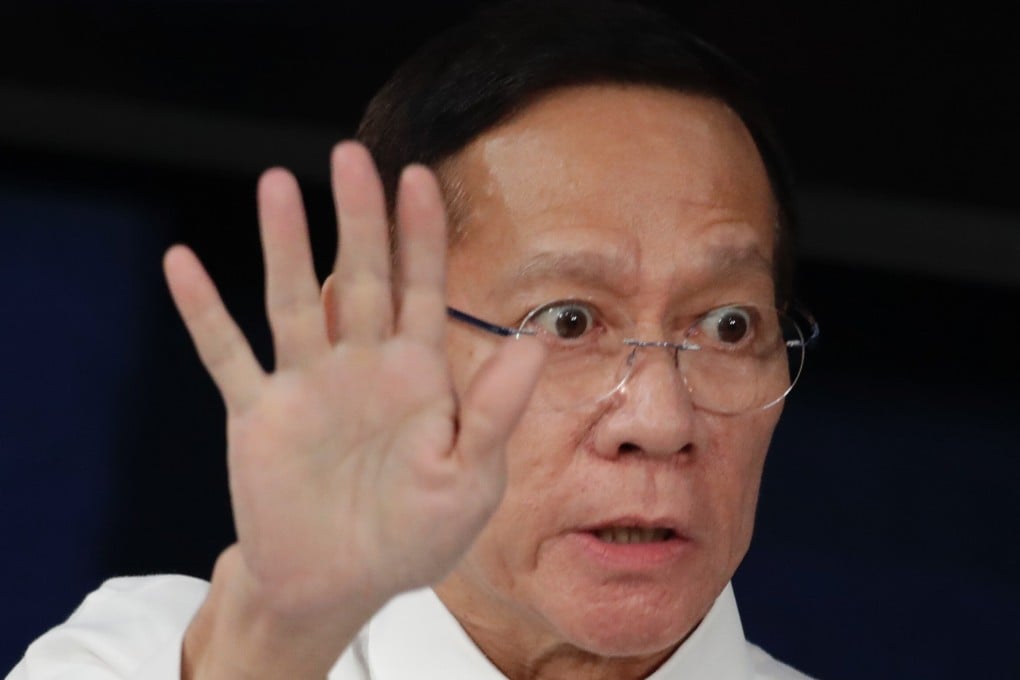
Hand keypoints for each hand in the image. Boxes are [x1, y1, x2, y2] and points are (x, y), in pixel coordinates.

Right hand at [165, 142, 544, 673]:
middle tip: (352, 154)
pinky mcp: (258, 415)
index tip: (418, 176)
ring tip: (277, 184)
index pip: (423, 288)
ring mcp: (307, 385)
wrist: (341, 585)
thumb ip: (495, 412)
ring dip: (285, 245)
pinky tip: (181, 263)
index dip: (421, 234)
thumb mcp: (470, 481)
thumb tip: (536, 343)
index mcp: (418, 376)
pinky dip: (204, 313)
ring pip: (294, 300)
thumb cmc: (413, 536)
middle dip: (358, 218)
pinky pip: (226, 356)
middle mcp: (362, 366)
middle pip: (361, 276)